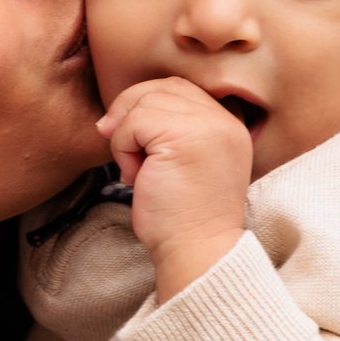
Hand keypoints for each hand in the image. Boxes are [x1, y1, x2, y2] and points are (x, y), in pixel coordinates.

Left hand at [98, 77, 256, 300]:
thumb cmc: (182, 220)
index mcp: (228, 127)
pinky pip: (134, 122)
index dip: (147, 106)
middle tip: (122, 150)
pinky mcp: (184, 136)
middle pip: (162, 87)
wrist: (196, 252)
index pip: (181, 90)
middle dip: (131, 112)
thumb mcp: (181, 166)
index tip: (133, 141)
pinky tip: (136, 177)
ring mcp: (207, 126)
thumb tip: (111, 117)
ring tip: (137, 171)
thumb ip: (165, 134)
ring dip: (126, 136)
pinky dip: (123, 147)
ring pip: (145, 102)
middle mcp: (224, 121)